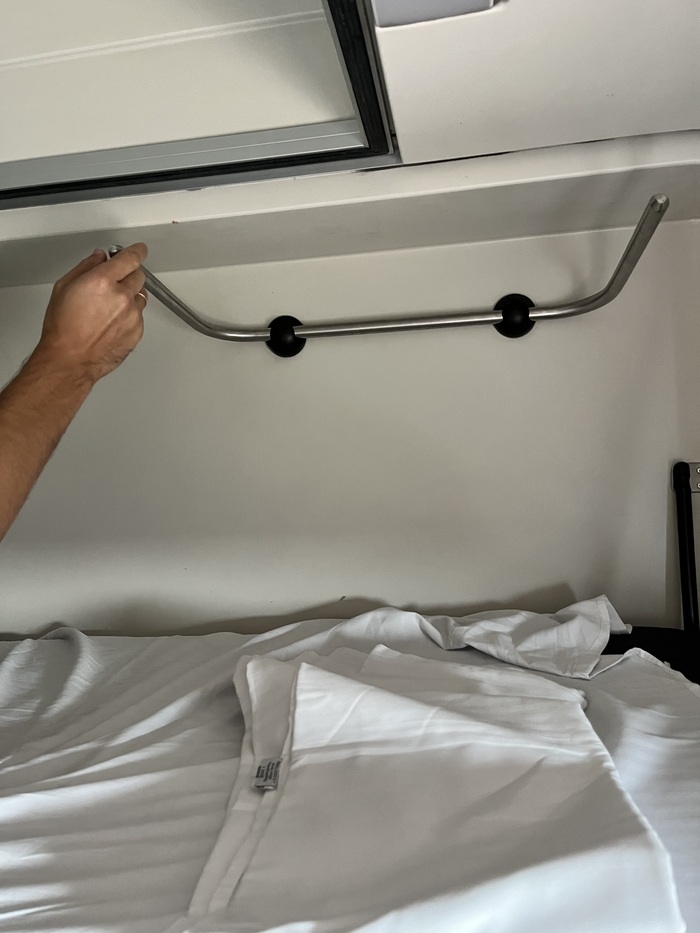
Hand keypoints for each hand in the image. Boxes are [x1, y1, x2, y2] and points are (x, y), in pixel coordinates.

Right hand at [37, 243, 148, 383]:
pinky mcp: (137, 331)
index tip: (139, 250)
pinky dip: (130, 316)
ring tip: (109, 309)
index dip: (137, 252)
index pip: (131, 258)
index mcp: (103, 281)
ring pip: (140, 297)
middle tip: (114, 284)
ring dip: (130, 297)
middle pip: (139, 276)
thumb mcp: (64, 287)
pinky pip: (139, 316)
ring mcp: (132, 315)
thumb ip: (86, 267)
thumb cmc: (63, 328)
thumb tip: (100, 257)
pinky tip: (111, 323)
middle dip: (128, 276)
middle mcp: (122, 296)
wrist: (70, 359)